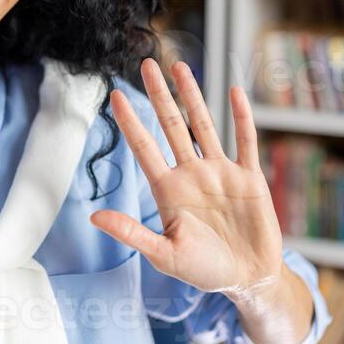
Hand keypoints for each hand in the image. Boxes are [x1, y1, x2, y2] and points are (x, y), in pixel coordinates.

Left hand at [89, 58, 283, 297]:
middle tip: (146, 64)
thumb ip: (132, 233)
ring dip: (193, 96)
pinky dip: (241, 117)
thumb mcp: (165, 255)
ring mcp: (220, 172)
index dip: (130, 122)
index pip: (144, 147)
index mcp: (168, 190)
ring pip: (203, 125)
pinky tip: (234, 92)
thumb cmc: (204, 270)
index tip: (115, 95)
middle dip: (159, 95)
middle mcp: (191, 174)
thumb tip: (94, 217)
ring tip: (180, 67)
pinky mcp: (249, 177)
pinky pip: (245, 140)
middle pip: (171, 125)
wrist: (248, 279)